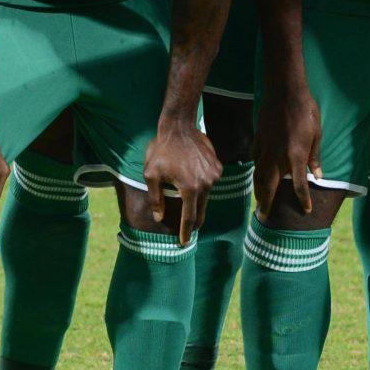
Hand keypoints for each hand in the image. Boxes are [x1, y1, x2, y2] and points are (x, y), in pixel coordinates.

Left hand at [142, 115, 222, 244]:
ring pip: (206, 196)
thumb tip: (159, 218)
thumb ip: (156, 198)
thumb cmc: (162, 150)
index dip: (186, 232)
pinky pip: (211, 182)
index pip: (189, 218)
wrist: (180, 127)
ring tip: (187, 197)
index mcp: (189, 189)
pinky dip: (203, 185)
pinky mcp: (218, 166)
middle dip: (195, 222)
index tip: (185, 243)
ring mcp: (214, 175)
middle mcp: (206, 184)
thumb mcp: (151, 175)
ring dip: (197, 200)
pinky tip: (193, 178)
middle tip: (189, 230)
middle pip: (201, 210)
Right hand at [252, 80, 321, 217]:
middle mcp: (278, 157)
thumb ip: (315, 157)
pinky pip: (256, 160)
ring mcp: (265, 149)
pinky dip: (256, 171)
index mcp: (296, 156)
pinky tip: (257, 175)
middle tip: (265, 215)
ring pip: (258, 175)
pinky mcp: (258, 140)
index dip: (302, 199)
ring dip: (258, 190)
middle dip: (267, 202)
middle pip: (270, 186)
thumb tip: (318, 176)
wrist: (285, 92)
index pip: (298, 185)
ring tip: (259, 201)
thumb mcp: (317, 134)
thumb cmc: (306, 111)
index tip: (305, 211)